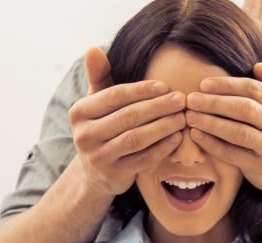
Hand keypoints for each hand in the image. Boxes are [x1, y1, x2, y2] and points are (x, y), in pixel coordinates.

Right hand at [69, 46, 188, 196]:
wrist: (93, 172)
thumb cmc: (101, 127)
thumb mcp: (96, 101)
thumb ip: (98, 75)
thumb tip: (92, 48)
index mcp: (79, 112)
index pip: (115, 96)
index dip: (141, 90)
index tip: (165, 86)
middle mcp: (84, 135)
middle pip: (128, 117)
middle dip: (158, 107)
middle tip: (181, 100)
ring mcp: (98, 158)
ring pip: (136, 138)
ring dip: (163, 126)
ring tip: (182, 117)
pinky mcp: (114, 175)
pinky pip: (143, 159)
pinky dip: (162, 148)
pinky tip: (177, 137)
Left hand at [185, 62, 261, 194]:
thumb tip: (258, 65)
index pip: (253, 88)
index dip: (226, 85)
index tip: (203, 84)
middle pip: (244, 108)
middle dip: (214, 102)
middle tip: (191, 99)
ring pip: (237, 132)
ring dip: (210, 122)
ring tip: (190, 116)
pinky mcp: (261, 167)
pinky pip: (232, 153)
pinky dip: (211, 143)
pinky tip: (196, 134)